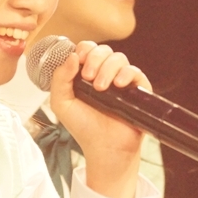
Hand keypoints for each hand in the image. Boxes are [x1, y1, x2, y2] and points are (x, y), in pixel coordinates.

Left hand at [48, 41, 150, 197]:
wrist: (104, 148)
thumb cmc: (83, 127)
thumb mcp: (62, 103)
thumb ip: (60, 79)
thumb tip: (72, 56)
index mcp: (86, 73)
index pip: (87, 49)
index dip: (84, 49)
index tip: (80, 59)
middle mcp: (105, 74)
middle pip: (103, 50)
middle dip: (95, 59)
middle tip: (88, 77)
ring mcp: (122, 81)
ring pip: (119, 58)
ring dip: (108, 68)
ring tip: (101, 88)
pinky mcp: (137, 90)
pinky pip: (135, 71)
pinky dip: (126, 74)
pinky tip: (118, 85)